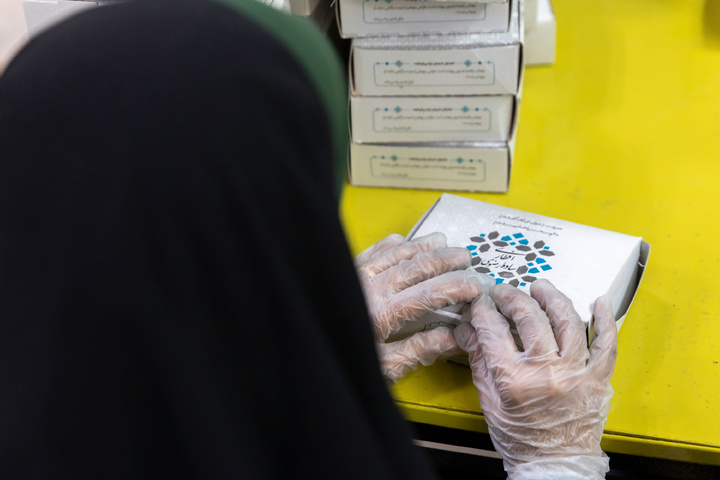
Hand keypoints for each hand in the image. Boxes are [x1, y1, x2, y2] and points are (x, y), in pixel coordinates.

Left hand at [355, 233, 490, 382]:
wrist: (307, 343)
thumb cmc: (344, 358)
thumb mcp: (384, 366)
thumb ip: (419, 350)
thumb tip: (454, 338)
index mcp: (383, 313)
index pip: (430, 294)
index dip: (458, 287)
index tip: (478, 285)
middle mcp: (372, 287)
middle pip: (418, 266)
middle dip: (447, 260)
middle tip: (467, 258)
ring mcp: (358, 273)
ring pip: (398, 252)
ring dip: (423, 246)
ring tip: (444, 243)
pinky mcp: (346, 269)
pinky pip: (374, 250)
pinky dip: (392, 244)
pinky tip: (404, 241)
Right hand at [454, 279, 616, 479]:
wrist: (555, 464)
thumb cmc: (520, 438)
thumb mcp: (489, 400)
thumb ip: (479, 360)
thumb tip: (468, 329)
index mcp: (514, 379)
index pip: (493, 329)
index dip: (484, 309)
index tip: (482, 302)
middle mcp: (547, 372)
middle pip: (529, 317)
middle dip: (513, 297)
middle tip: (505, 292)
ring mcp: (576, 373)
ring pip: (567, 321)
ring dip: (553, 298)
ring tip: (541, 288)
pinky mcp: (598, 378)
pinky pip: (607, 343)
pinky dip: (605, 320)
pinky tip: (598, 303)